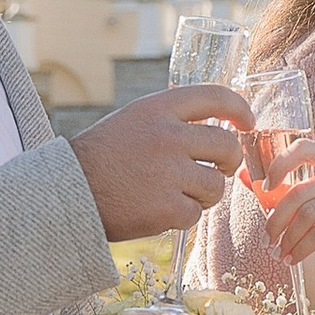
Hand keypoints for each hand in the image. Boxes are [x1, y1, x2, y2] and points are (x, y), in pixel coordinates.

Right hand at [69, 85, 255, 243]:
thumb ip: (171, 120)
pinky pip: (195, 214)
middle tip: (217, 170)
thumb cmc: (101, 157)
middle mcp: (167, 136)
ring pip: (215, 186)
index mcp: (159, 109)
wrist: (66, 193)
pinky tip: (158, 210)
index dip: (239, 109)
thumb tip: (217, 130)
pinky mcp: (166, 208)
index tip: (248, 122)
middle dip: (228, 162)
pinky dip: (181, 216)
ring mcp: (168, 173)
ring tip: (176, 193)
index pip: (215, 97)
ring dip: (202, 194)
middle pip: (226, 147)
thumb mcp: (133, 121)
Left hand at [260, 137, 314, 274]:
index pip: (302, 148)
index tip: (265, 188)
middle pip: (300, 190)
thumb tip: (244, 176)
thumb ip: (285, 188)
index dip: (278, 166)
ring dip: (288, 238)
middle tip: (266, 239)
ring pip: (308, 213)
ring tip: (279, 252)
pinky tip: (294, 257)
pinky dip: (303, 248)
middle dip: (277, 219)